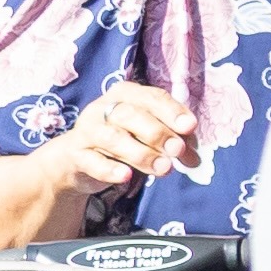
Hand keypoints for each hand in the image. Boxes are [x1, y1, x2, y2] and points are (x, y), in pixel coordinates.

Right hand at [46, 83, 192, 208]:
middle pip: (131, 115)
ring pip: (113, 137)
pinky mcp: (75, 154)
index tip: (190, 127)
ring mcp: (87, 130)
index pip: (151, 97)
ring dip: (141, 153)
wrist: (79, 160)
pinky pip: (92, 161)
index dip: (172, 111)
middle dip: (158, 133)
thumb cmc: (124, 140)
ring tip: (164, 168)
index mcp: (127, 95)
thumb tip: (195, 157)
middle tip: (178, 150)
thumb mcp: (149, 136)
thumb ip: (173, 140)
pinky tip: (126, 176)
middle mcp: (103, 107)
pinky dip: (110, 169)